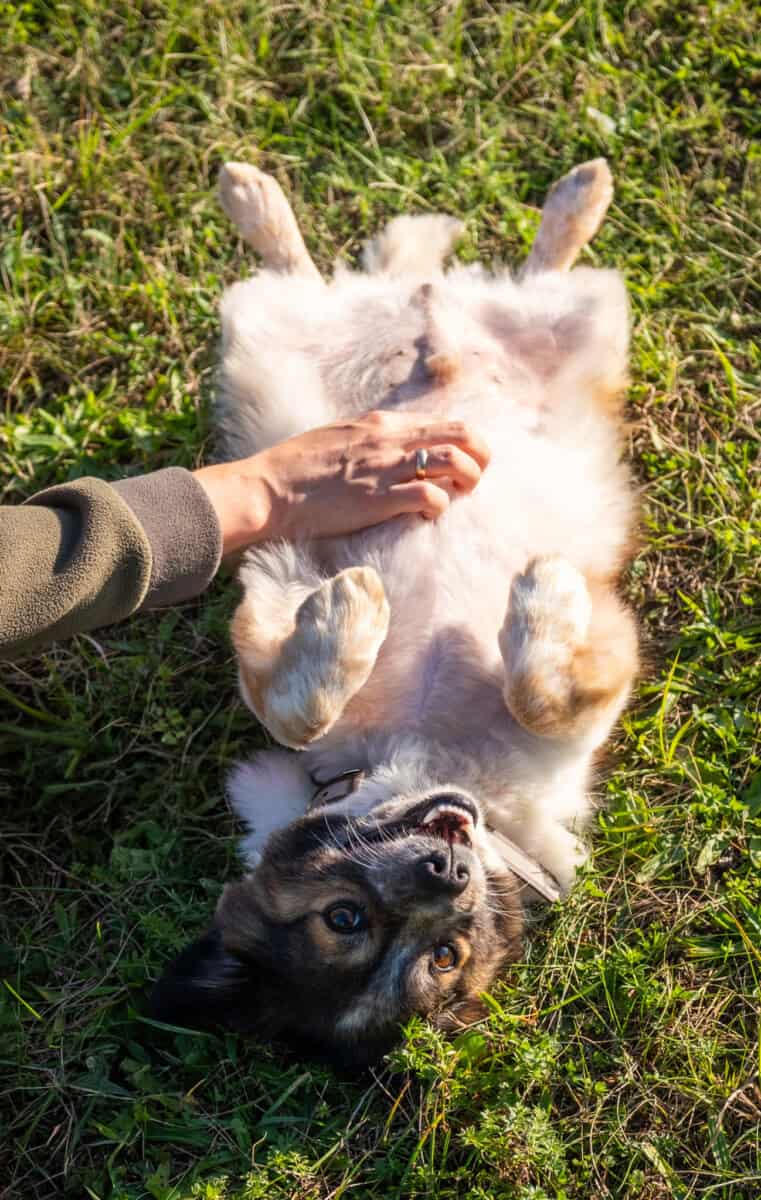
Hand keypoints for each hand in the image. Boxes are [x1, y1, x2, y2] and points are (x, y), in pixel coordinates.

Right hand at [194, 410, 489, 555]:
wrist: (270, 488)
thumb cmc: (296, 468)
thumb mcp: (338, 437)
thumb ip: (368, 439)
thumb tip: (389, 448)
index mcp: (380, 423)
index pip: (440, 423)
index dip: (463, 441)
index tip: (466, 459)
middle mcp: (390, 440)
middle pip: (459, 435)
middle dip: (479, 454)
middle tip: (476, 476)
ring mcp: (386, 468)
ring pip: (453, 462)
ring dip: (467, 479)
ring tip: (460, 495)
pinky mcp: (380, 499)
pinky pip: (430, 497)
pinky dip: (439, 507)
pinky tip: (428, 516)